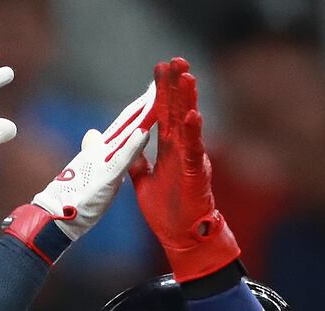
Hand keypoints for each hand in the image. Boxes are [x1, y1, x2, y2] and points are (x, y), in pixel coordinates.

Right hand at [2, 83, 154, 263]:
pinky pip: (121, 159)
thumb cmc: (70, 199)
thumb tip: (94, 135)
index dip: (139, 108)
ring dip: (142, 116)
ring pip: (126, 134)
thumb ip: (93, 152)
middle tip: (162, 81)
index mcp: (100, 151)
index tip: (154, 92)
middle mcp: (101, 151)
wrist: (53, 216)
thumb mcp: (86, 171)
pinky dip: (133, 145)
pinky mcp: (104, 177)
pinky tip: (145, 131)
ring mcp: (102, 162)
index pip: (124, 125)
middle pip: (127, 122)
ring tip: (158, 96)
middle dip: (145, 103)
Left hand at [128, 57, 240, 281]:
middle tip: (174, 60)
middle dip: (175, 86)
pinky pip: (193, 150)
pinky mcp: (195, 173)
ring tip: (186, 77)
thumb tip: (129, 150)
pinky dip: (192, 133)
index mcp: (168, 150)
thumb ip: (138, 164)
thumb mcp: (143, 183)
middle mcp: (180, 150)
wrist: (180, 236)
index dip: (160, 93)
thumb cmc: (167, 211)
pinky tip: (191, 115)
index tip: (158, 70)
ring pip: (189, 124)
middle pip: (177, 111)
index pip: (163, 115)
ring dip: (187, 100)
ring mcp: (190, 159)